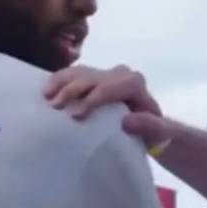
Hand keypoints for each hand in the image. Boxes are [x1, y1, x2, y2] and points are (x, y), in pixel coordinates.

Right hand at [44, 64, 176, 150]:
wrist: (152, 127)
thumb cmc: (157, 134)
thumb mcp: (160, 134)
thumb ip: (150, 127)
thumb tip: (127, 121)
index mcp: (134, 83)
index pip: (109, 88)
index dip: (91, 100)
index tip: (75, 116)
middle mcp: (120, 73)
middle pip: (91, 78)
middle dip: (71, 91)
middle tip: (54, 106)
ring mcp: (106, 73)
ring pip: (79, 72)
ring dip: (60, 82)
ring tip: (45, 97)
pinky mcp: (95, 77)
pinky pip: (74, 73)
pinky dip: (59, 79)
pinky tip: (46, 89)